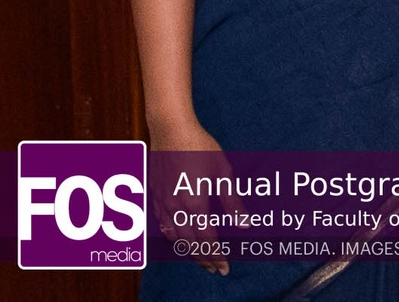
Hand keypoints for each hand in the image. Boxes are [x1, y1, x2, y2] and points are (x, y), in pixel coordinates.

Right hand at [151, 117, 232, 275]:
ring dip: (187, 251)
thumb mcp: (223, 172)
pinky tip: (179, 239)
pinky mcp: (154, 196)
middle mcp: (175, 207)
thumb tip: (244, 225)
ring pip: (174, 237)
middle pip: (189, 242)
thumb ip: (232, 202)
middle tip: (215, 268)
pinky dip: (172, 237)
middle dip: (203, 258)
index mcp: (195, 202)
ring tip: (201, 259)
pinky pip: (162, 225)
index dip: (216, 255)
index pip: (206, 239)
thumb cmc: (200, 147)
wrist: (171, 130)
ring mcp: (162, 203)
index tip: (224, 268)